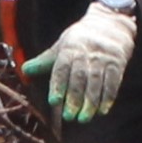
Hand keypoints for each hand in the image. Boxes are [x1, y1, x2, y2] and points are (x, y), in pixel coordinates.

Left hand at [25, 0, 136, 121]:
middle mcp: (87, 53)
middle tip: (68, 117)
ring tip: (83, 118)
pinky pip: (113, 82)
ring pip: (96, 82)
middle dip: (74, 98)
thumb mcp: (62, 46)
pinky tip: (102, 111)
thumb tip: (24, 70)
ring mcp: (103, 58)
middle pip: (80, 77)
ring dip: (90, 102)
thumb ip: (44, 61)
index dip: (58, 85)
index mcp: (70, 48)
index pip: (62, 68)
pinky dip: (108, 98)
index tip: (54, 101)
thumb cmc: (81, 40)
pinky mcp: (117, 64)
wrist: (110, 24)